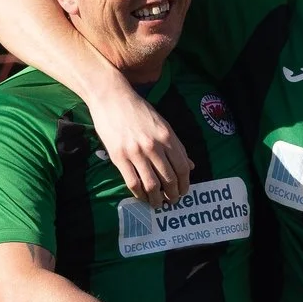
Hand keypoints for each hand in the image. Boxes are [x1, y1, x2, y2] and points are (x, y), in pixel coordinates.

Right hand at [90, 86, 191, 206]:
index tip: (184, 191)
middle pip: (169, 179)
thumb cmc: (138, 110)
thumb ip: (177, 146)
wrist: (111, 97)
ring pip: (152, 185)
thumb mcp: (163, 124)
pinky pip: (133, 183)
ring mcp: (136, 153)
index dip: (185, 184)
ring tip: (158, 204)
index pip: (183, 167)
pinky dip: (140, 194)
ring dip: (157, 199)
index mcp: (167, 137)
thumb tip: (191, 165)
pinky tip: (142, 197)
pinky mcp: (119, 157)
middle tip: (172, 201)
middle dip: (173, 194)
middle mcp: (154, 146)